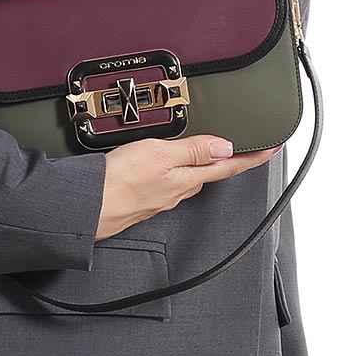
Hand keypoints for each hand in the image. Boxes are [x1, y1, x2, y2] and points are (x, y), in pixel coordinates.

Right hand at [96, 135, 280, 240]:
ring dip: (198, 164)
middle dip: (226, 159)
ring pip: (187, 178)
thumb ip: (192, 150)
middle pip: (209, 172)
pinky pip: (167, 183)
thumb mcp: (159, 153)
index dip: (252, 157)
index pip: (228, 165)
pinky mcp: (142, 200)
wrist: (83, 209)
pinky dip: (174, 172)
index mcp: (186, 179)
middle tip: (243, 146)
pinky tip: (165, 166)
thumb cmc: (115, 183)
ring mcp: (160, 198)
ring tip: (206, 150)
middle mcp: (177, 192)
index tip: (272, 148)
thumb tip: (224, 147)